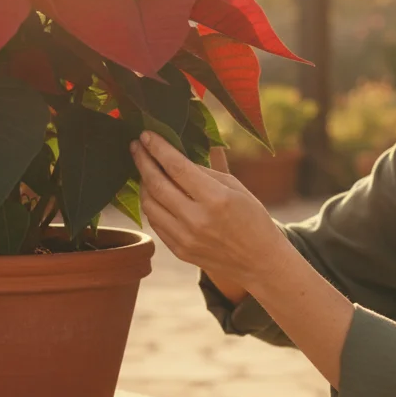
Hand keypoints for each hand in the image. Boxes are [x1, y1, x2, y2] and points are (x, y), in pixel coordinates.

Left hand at [130, 131, 287, 288]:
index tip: (146, 135)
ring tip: (145, 170)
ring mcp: (185, 238)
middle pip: (157, 185)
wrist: (259, 262)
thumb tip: (179, 151)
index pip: (177, 167)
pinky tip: (155, 194)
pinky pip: (156, 223)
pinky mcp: (179, 251)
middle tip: (136, 147)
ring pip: (150, 205)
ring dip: (144, 184)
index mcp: (216, 199)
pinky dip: (152, 205)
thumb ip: (207, 169)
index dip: (158, 148)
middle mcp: (197, 220)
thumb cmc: (252, 219)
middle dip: (143, 162)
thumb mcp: (237, 187)